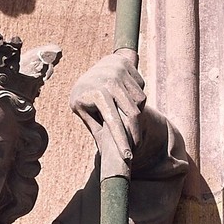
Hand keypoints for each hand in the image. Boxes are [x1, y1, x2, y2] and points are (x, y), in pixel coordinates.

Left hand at [69, 50, 170, 176]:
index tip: (127, 156)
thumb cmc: (84, 95)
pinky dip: (136, 97)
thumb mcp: (82, 111)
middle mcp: (110, 81)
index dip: (121, 140)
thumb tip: (104, 153)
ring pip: (140, 100)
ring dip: (136, 112)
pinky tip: (125, 96)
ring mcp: (121, 72)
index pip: (113, 121)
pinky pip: (141, 88)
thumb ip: (95, 127)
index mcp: (97, 94)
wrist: (91, 68)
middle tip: (136, 145)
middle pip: (133, 113)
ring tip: (126, 115)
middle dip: (135, 132)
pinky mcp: (129, 67)